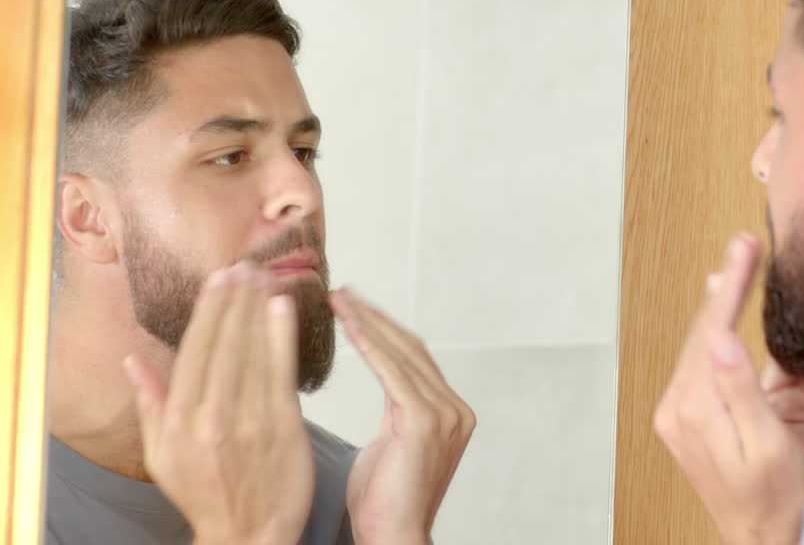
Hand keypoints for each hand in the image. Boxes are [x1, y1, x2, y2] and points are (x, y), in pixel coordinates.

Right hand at [123, 262, 312, 544]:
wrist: (248, 535)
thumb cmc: (206, 494)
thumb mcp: (162, 455)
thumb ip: (150, 403)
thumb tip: (131, 361)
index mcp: (177, 420)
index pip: (193, 350)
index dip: (207, 310)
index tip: (217, 278)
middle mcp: (208, 417)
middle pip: (222, 344)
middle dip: (233, 300)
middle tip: (244, 265)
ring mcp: (246, 422)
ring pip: (251, 353)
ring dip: (257, 309)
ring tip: (264, 276)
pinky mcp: (281, 429)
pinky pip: (280, 373)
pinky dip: (281, 337)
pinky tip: (283, 308)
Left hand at [331, 289, 475, 544]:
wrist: (394, 537)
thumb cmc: (384, 503)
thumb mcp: (391, 446)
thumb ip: (395, 415)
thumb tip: (387, 390)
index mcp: (449, 413)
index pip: (415, 358)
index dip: (384, 329)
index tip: (355, 307)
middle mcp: (454, 409)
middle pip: (411, 348)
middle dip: (374, 316)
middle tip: (341, 292)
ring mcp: (446, 413)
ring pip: (403, 353)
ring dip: (368, 321)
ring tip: (339, 300)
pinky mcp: (426, 421)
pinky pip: (393, 371)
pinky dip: (370, 344)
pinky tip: (349, 324)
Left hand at [655, 233, 803, 544]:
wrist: (762, 538)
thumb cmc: (774, 502)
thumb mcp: (765, 447)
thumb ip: (740, 392)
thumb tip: (721, 340)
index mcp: (695, 409)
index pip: (711, 330)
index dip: (731, 285)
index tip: (744, 250)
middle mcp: (678, 407)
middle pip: (701, 329)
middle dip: (725, 284)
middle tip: (743, 244)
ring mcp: (680, 411)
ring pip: (699, 341)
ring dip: (719, 303)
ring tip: (736, 267)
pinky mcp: (688, 415)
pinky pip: (700, 359)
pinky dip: (714, 330)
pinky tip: (723, 315)